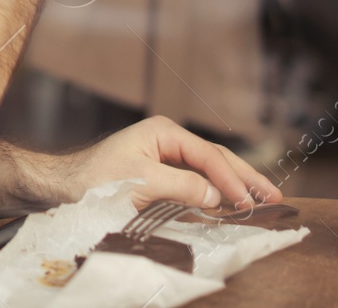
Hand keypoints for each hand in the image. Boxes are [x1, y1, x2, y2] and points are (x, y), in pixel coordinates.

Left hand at [51, 117, 281, 210]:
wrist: (62, 187)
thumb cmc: (94, 179)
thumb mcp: (140, 181)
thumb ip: (182, 186)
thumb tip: (217, 197)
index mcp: (164, 132)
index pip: (208, 156)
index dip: (231, 180)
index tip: (248, 202)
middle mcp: (167, 140)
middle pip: (216, 158)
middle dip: (245, 177)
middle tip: (274, 197)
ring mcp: (164, 157)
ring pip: (209, 170)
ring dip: (235, 185)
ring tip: (262, 199)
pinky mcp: (160, 176)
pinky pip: (196, 182)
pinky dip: (216, 193)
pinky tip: (230, 204)